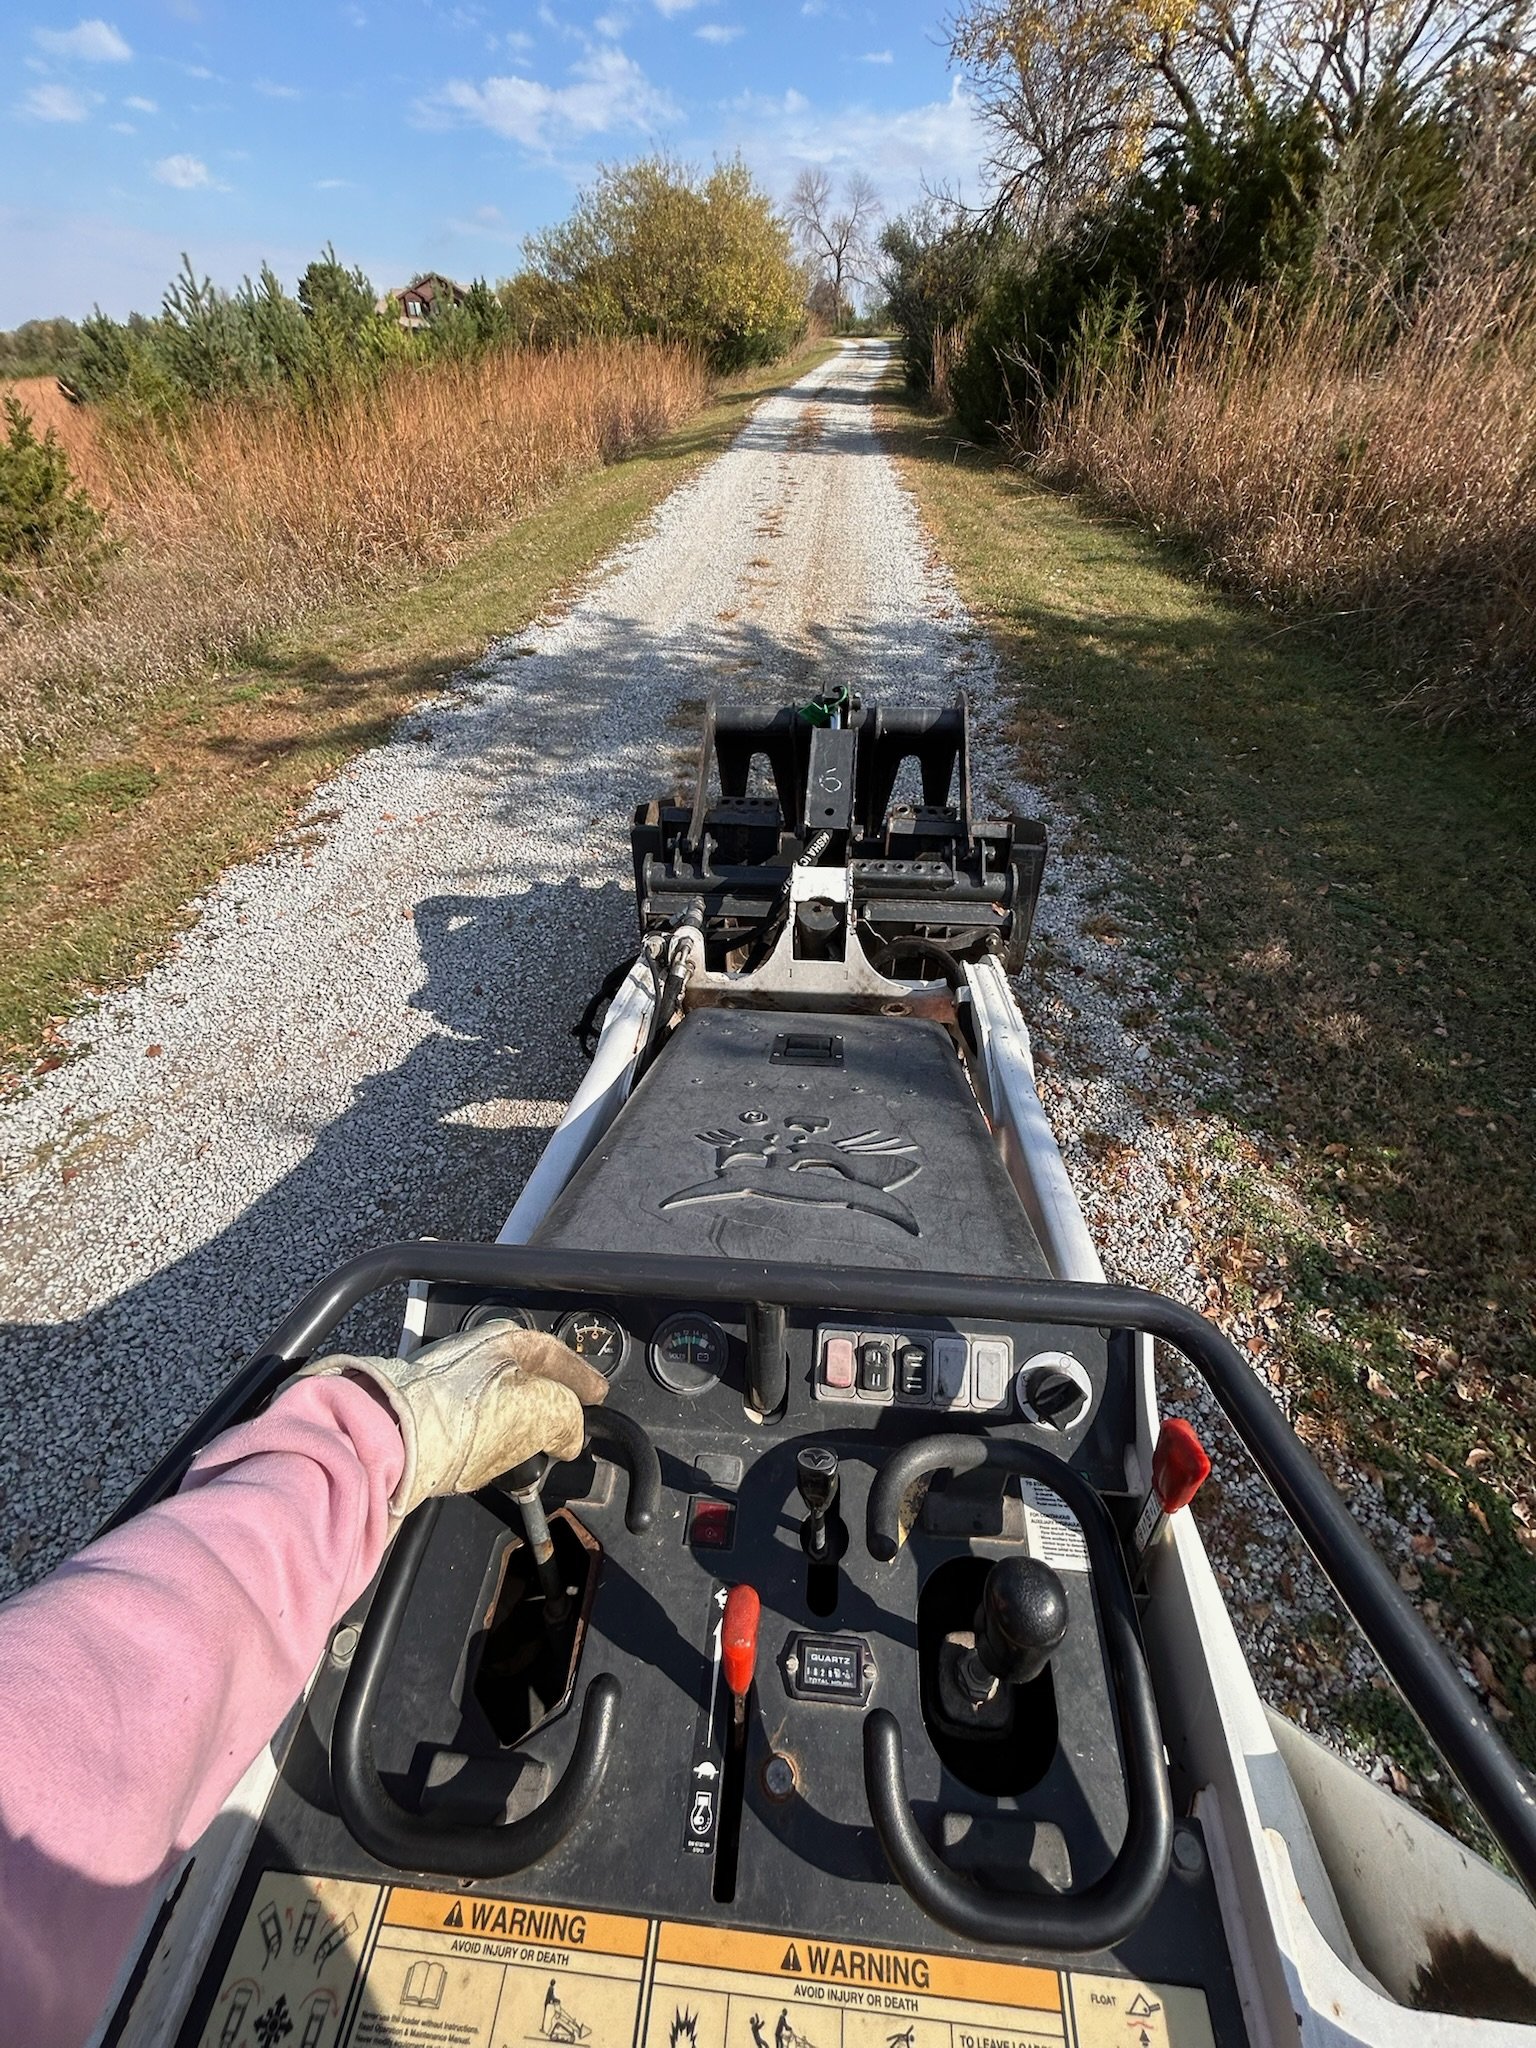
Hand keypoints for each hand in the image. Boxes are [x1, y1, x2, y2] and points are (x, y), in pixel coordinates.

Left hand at [302, 1324, 608, 1517]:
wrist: (386, 1439)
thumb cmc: (466, 1418)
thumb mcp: (542, 1412)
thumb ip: (568, 1418)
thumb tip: (569, 1435)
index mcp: (507, 1339)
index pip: (558, 1355)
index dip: (581, 1379)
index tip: (596, 1396)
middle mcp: (474, 1351)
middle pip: (525, 1376)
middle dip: (548, 1401)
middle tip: (566, 1429)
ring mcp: (444, 1380)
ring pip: (496, 1401)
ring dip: (516, 1426)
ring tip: (530, 1455)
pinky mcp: (422, 1413)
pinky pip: (468, 1425)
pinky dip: (486, 1442)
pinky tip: (489, 1465)